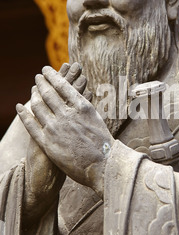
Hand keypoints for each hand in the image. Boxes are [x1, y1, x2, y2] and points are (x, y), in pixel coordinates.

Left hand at [17, 65, 113, 194]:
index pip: (62, 85)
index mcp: (82, 107)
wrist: (103, 165)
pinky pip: (31, 125)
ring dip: (33, 95)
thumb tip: (77, 98)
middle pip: (48, 93)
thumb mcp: (96, 118)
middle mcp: (67, 114)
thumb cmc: (103, 144)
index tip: (46, 70)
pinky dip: (23, 114)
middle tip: (37, 77)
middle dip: (41, 82)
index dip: (52, 76)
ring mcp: (56, 128)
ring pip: (38, 106)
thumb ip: (83, 108)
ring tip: (32, 90)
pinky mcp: (47, 143)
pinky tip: (19, 107)